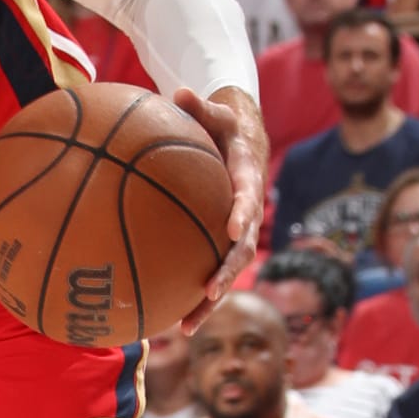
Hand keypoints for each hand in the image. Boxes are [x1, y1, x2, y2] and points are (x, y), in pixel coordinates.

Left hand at [174, 84, 266, 326]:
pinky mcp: (222, 246)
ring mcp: (237, 234)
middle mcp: (247, 213)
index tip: (233, 228)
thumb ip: (200, 106)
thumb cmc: (224, 126)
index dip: (243, 212)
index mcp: (247, 179)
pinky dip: (195, 298)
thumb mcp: (216, 113)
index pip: (248, 197)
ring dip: (211, 300)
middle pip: (242, 248)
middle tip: (210, 291)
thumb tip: (179, 91)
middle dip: (227, 272)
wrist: (242, 143)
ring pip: (228, 272)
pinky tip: (170, 322)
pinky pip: (210, 274)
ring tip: (186, 326)